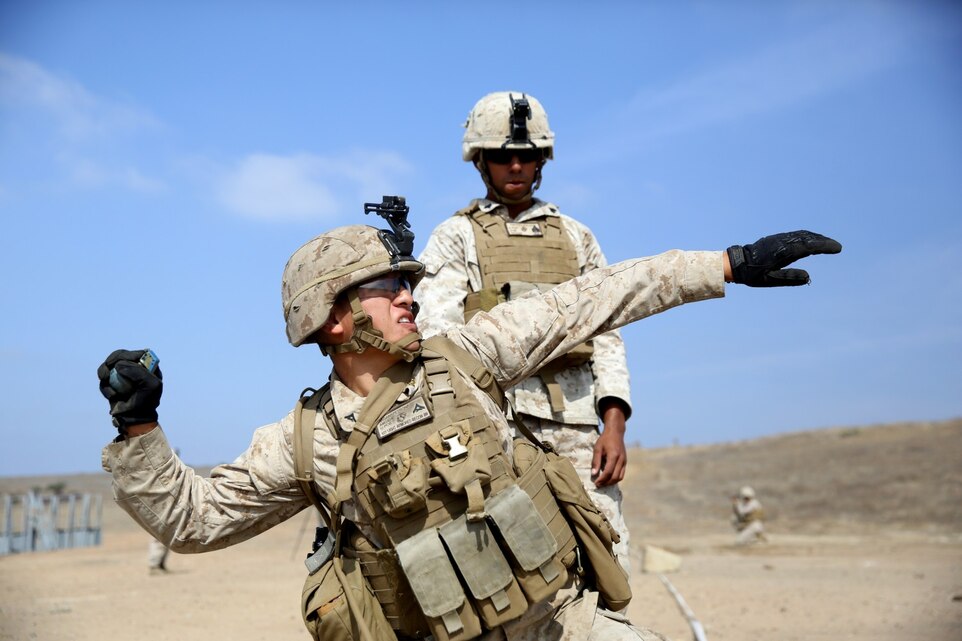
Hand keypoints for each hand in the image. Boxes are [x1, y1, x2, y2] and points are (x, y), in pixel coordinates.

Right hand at [97, 349, 162, 432]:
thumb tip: (118, 365)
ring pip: (108, 366)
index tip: (120, 362)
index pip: (137, 354)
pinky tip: (112, 395)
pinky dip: (105, 386)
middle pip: (119, 356)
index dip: (128, 355)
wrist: (135, 418)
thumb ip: (138, 372)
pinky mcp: (112, 384)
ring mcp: (122, 375)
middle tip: (107, 367)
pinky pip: (103, 380)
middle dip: (111, 361)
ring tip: (105, 379)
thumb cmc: (147, 402)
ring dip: (104, 371)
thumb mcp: (151, 386)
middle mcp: (134, 368)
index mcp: (148, 367)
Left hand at [592, 401, 627, 486]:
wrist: (615, 432)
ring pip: (620, 477)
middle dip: (606, 483)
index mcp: (614, 456)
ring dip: (611, 482)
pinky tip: (608, 478)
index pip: (608, 472)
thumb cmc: (605, 439)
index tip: (595, 483)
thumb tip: (594, 474)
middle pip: (615, 477)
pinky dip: (615, 478)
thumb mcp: (597, 448)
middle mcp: (621, 460)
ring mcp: (624, 461)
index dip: (602, 479)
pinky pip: (622, 474)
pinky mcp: (625, 462)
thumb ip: (595, 461)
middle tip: (598, 485)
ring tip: (602, 483)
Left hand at [727, 230, 841, 286]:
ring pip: (801, 235)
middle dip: (823, 241)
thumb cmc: (752, 274)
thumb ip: (789, 278)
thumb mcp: (770, 279)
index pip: (808, 247)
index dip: (824, 246)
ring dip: (815, 237)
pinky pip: (795, 235)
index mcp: (783, 253)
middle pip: (807, 238)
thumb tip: (809, 277)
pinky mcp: (776, 239)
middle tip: (836, 246)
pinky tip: (811, 240)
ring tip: (827, 242)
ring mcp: (779, 239)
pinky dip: (806, 236)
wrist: (737, 263)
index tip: (837, 248)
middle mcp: (782, 243)